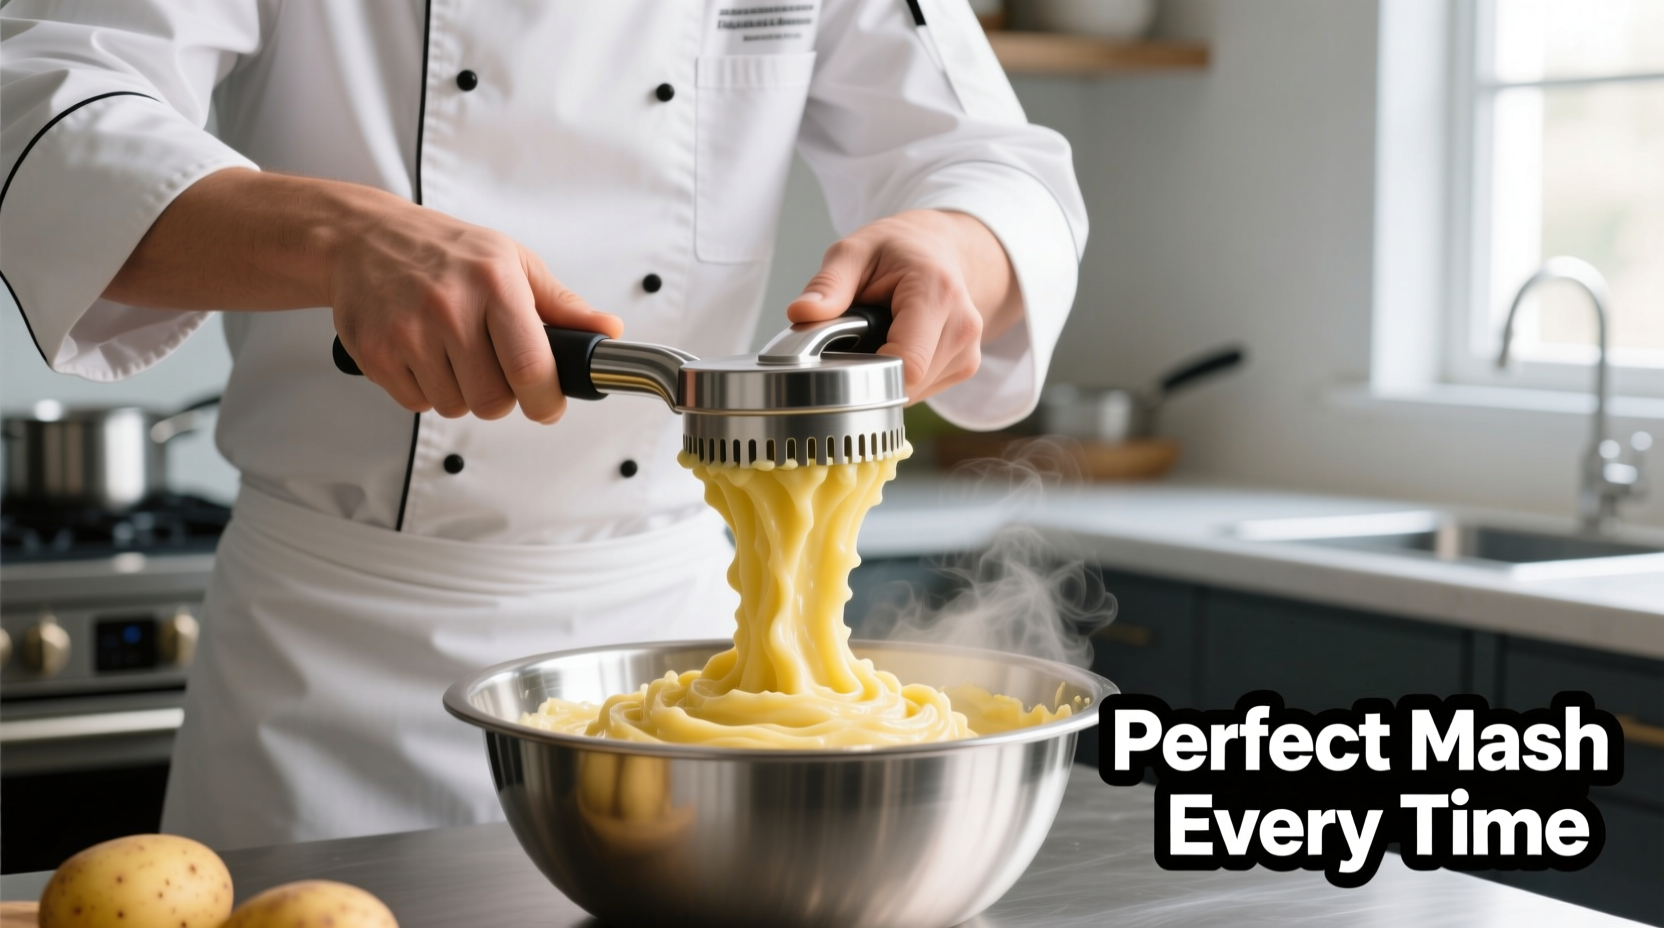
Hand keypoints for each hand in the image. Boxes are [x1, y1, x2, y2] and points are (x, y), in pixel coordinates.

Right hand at [327, 201, 621, 422]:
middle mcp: (449, 307)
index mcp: (494, 283)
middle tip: (493, 368)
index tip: (548, 405)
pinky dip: (426, 390)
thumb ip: (562, 305)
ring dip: (461, 392)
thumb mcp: (512, 261)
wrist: (362, 237)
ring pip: (454, 407)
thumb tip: (607, 332)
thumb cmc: (445, 250)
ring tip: (452, 352)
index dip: (545, 400)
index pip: (530, 367)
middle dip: (501, 396)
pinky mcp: (376, 353)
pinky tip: (423, 353)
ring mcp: (408, 332)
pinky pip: (417, 404)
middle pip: (492, 401)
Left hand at [785, 210, 1021, 401]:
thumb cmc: (897, 249)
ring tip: (879, 338)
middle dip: (871, 372)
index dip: (868, 372)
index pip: (908, 364)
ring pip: (914, 391)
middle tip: (857, 338)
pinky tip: (895, 346)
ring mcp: (968, 351)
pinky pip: (923, 389)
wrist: (939, 248)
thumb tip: (801, 313)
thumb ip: (828, 284)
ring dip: (885, 376)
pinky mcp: (966, 366)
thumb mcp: (854, 251)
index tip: (844, 355)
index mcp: (937, 294)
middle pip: (907, 382)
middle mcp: (962, 326)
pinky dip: (900, 376)